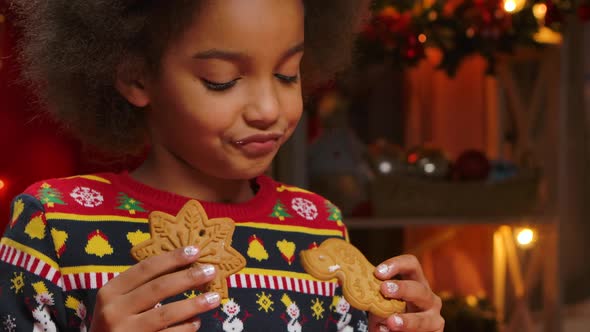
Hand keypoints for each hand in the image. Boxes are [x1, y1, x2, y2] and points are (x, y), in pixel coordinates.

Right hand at [90, 246, 218, 331]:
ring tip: (214, 298)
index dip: (172, 258)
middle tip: (211, 271)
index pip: (145, 269)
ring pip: (166, 313)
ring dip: (194, 304)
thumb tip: (182, 267)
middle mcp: (115, 310)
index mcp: (110, 291)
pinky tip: (196, 322)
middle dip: (188, 278)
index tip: (195, 251)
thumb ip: (141, 286)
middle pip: (159, 288)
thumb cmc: (113, 323)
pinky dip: (185, 328)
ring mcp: (126, 331)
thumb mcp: (119, 301)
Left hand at [369, 254, 443, 331]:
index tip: (377, 272)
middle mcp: (427, 297)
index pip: (411, 264)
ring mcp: (434, 316)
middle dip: (402, 288)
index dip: (396, 264)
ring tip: (391, 322)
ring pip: (423, 317)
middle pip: (419, 288)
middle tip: (384, 289)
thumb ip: (375, 299)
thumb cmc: (389, 316)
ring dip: (407, 320)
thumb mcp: (380, 305)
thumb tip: (363, 298)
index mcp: (415, 282)